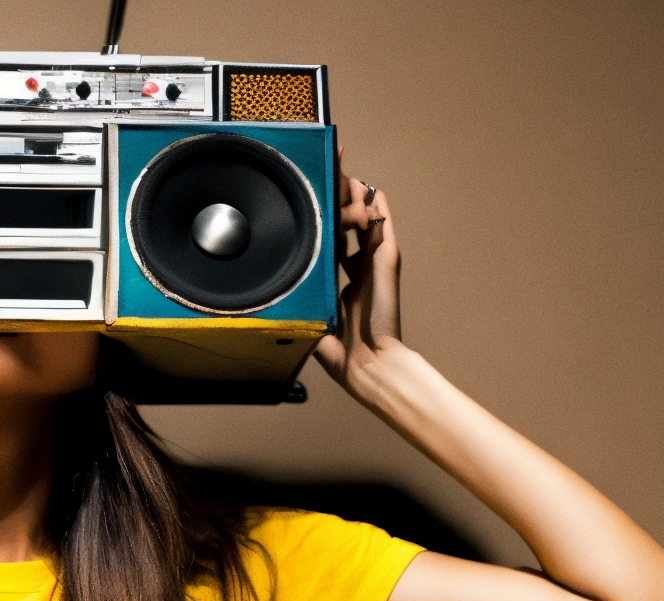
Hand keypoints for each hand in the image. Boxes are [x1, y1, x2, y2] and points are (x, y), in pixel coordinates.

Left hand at [313, 169, 405, 401]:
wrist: (368, 366)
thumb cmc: (344, 354)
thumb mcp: (313, 321)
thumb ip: (301, 307)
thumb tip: (277, 299)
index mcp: (347, 282)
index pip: (337, 240)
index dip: (328, 218)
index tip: (317, 199)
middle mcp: (362, 269)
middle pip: (351, 223)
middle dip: (339, 198)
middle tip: (329, 175)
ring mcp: (376, 264)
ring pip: (366, 219)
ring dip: (355, 196)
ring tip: (343, 172)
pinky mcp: (386, 264)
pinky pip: (384, 227)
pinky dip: (377, 207)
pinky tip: (369, 189)